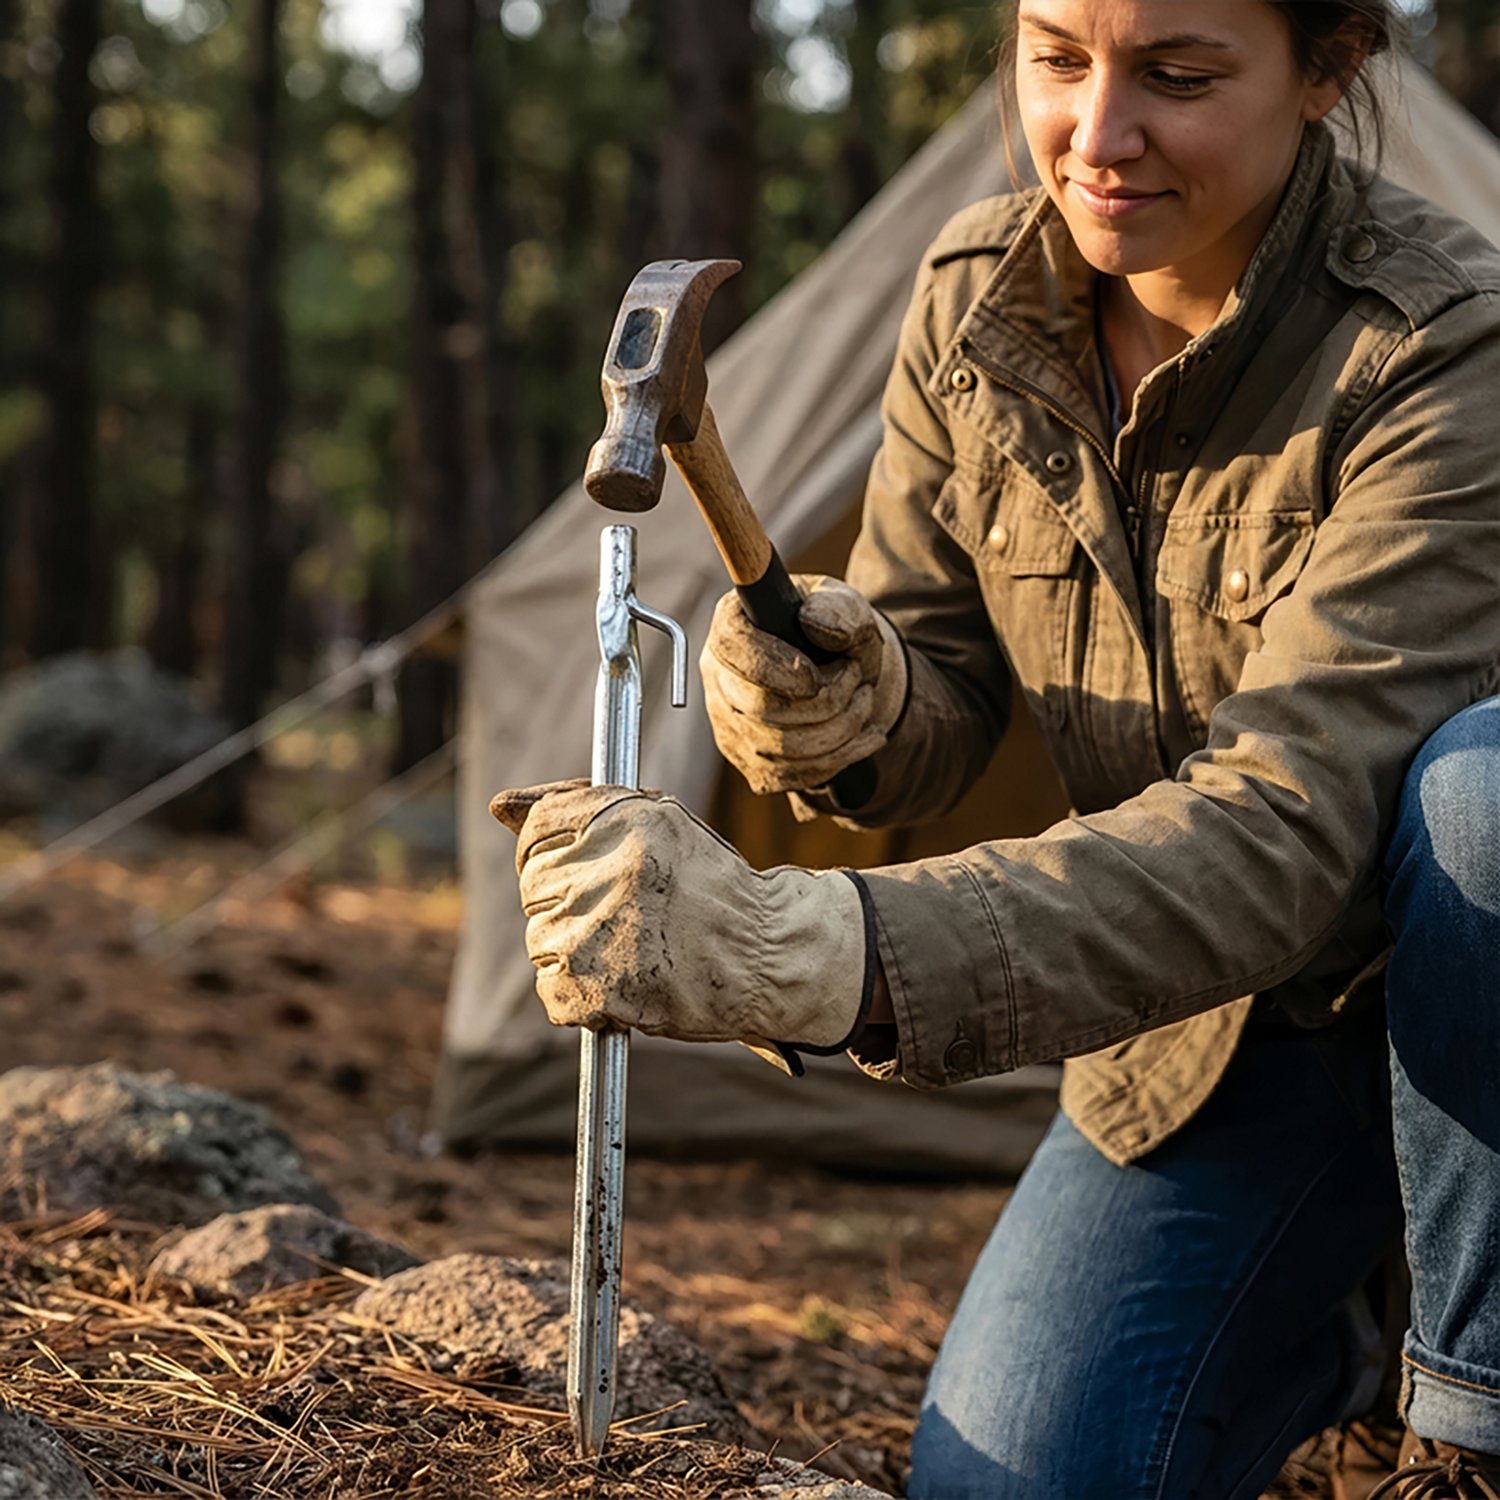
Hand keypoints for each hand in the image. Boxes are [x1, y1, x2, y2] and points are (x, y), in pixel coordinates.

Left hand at [490, 780, 868, 1067]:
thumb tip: (499, 805)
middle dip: (567, 902)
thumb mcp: (656, 821)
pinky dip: (580, 998)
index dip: (548, 852)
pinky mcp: (597, 987)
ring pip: (541, 941)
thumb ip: (578, 805)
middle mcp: (608, 870)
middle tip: (621, 916)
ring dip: (575, 951)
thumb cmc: (710, 885)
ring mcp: (598, 932)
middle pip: (535, 886)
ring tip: (631, 949)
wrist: (766, 956)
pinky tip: (625, 982)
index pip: (538, 829)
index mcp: (623, 820)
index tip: (575, 869)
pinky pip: (552, 993)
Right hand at [700, 574, 907, 795]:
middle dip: (826, 702)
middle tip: (860, 682)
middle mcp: (718, 674)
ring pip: (779, 749)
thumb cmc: (837, 632)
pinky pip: (789, 775)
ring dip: (839, 730)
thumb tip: (814, 623)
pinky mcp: (747, 760)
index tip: (816, 678)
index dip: (774, 667)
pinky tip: (864, 735)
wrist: (845, 673)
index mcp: (732, 622)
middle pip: (759, 708)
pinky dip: (838, 759)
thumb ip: (839, 608)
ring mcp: (728, 722)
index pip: (733, 648)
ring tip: (864, 702)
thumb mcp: (848, 608)